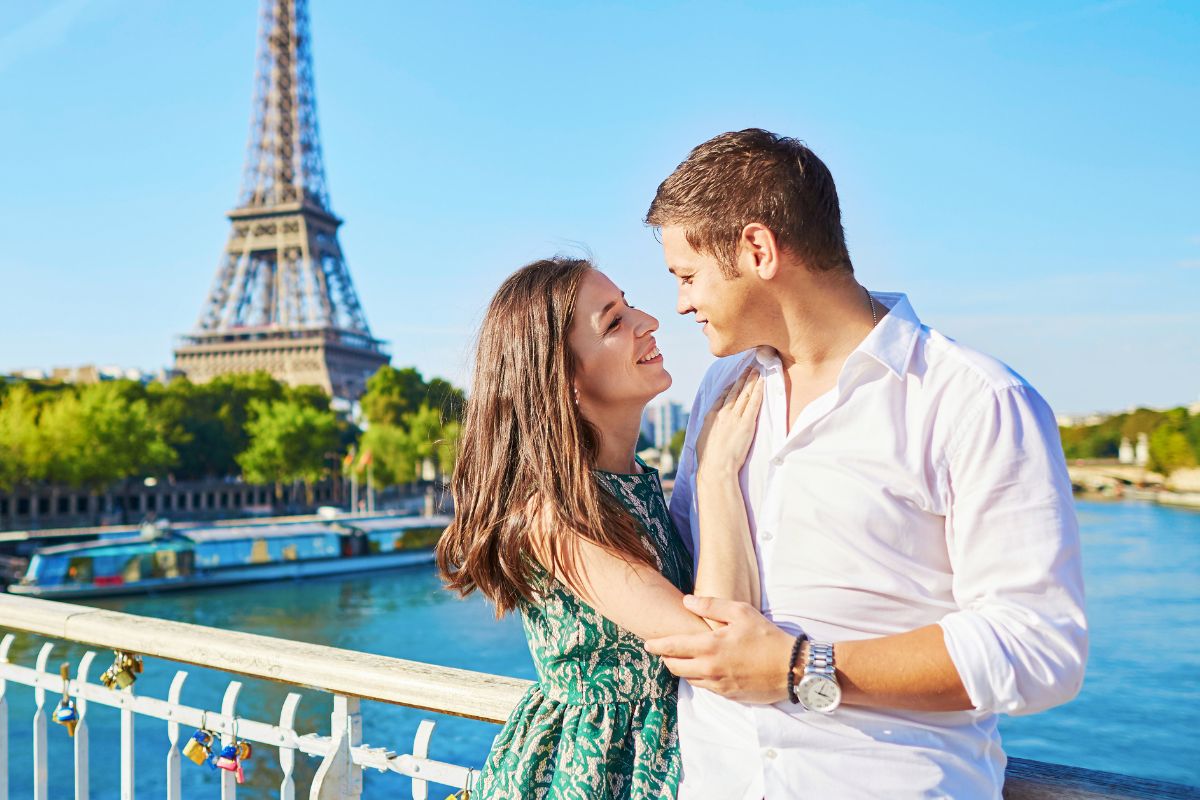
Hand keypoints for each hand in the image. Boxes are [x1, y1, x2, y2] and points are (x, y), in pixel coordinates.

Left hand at [644, 595, 794, 703]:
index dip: (657, 645)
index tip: (647, 643)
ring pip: (688, 678)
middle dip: (667, 658)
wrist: (791, 668)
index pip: (672, 648)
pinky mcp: (728, 695)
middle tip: (665, 650)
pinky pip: (705, 687)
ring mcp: (718, 684)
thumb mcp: (741, 612)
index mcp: (710, 646)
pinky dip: (699, 677)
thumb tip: (687, 601)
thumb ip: (711, 606)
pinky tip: (705, 668)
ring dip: (683, 669)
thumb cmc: (766, 637)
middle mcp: (710, 668)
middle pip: (675, 667)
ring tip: (684, 658)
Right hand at [695, 367, 761, 483]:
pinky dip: (758, 391)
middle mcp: (723, 413)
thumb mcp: (703, 438)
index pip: (723, 396)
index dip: (731, 386)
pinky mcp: (746, 423)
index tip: (736, 380)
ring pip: (745, 394)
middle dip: (742, 378)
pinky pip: (754, 403)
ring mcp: (735, 417)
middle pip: (735, 391)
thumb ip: (709, 428)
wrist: (716, 466)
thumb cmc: (709, 458)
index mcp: (711, 415)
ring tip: (756, 371)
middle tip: (749, 368)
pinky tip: (762, 383)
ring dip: (751, 381)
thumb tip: (712, 427)